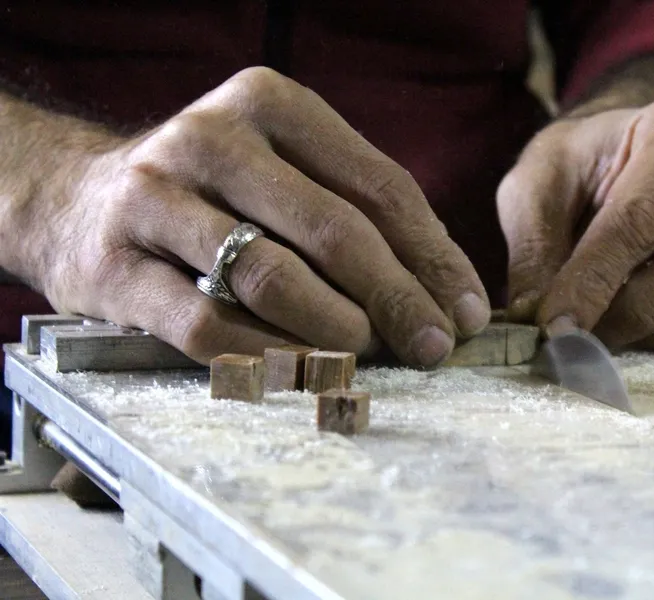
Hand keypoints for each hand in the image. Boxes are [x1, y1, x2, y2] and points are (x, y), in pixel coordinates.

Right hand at [34, 68, 489, 364]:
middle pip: (333, 230)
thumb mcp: (288, 175)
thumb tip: (448, 297)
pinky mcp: (116, 266)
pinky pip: (208, 326)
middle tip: (432, 347)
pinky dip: (266, 355)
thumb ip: (360, 217)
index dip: (432, 256)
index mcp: (271, 104)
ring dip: (336, 329)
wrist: (79, 204)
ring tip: (367, 355)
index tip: (465, 312)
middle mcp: (211, 139)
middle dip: (397, 299)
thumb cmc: (214, 195)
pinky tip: (301, 371)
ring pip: (272, 277)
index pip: (379, 185)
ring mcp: (156, 198)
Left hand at [498, 92, 653, 363]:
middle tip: (576, 341)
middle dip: (631, 314)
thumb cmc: (580, 169)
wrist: (624, 163)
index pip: (643, 215)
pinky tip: (641, 338)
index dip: (595, 280)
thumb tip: (536, 322)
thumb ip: (534, 249)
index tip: (555, 328)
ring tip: (603, 335)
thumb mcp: (536, 186)